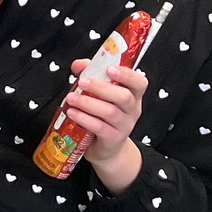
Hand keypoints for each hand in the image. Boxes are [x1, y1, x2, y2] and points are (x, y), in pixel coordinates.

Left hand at [65, 61, 146, 192]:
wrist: (105, 147)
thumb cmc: (102, 115)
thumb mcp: (99, 93)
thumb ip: (90, 74)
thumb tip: (78, 64)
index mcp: (132, 95)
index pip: (139, 82)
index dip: (127, 74)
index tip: (110, 68)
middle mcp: (132, 109)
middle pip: (124, 96)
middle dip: (101, 87)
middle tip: (82, 82)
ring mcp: (124, 125)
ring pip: (110, 112)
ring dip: (88, 103)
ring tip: (72, 98)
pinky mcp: (113, 138)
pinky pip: (100, 127)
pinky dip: (84, 118)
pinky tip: (73, 113)